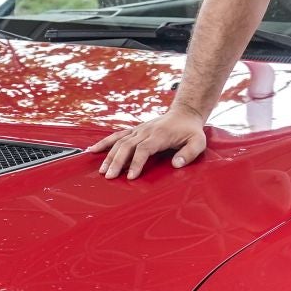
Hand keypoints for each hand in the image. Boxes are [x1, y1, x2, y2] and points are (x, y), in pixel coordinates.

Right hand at [86, 104, 208, 179]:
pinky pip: (117, 136)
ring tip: (102, 171)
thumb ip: (189, 153)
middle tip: (109, 177)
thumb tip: (176, 164)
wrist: (184, 113)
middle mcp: (146, 131)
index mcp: (160, 135)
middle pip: (127, 146)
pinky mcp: (135, 130)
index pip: (144, 148)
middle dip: (117, 161)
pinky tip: (92, 150)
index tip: (130, 176)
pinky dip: (104, 142)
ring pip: (119, 141)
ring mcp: (138, 130)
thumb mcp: (198, 142)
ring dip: (109, 156)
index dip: (136, 162)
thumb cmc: (191, 131)